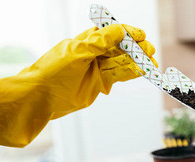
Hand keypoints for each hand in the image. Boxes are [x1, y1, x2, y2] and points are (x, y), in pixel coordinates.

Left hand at [0, 24, 156, 146]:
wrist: (42, 98)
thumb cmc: (53, 72)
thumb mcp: (77, 52)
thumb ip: (99, 41)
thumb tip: (120, 30)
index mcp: (86, 41)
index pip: (111, 32)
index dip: (127, 33)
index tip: (141, 35)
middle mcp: (94, 53)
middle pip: (120, 48)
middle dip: (136, 48)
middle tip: (149, 50)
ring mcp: (98, 69)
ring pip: (122, 62)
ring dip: (138, 62)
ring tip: (151, 62)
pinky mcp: (100, 84)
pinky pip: (119, 76)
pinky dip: (131, 73)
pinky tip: (142, 71)